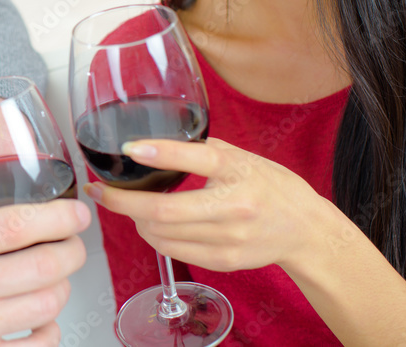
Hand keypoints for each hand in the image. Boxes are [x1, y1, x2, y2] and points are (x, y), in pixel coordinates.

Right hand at [0, 195, 90, 346]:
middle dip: (72, 249)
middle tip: (74, 240)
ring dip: (62, 286)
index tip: (75, 211)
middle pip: (42, 265)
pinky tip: (40, 317)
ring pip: (45, 305)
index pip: (13, 226)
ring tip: (57, 274)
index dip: (56, 216)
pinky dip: (49, 330)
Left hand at [85, 138, 332, 272]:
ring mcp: (228, 239)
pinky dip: (154, 237)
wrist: (305, 230)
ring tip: (127, 207)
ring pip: (162, 234)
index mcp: (236, 171)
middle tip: (100, 191)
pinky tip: (150, 224)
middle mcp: (232, 207)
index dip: (157, 152)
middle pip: (163, 210)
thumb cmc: (271, 187)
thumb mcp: (241, 157)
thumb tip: (156, 145)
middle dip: (122, 202)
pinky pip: (174, 251)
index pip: (194, 159)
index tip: (128, 148)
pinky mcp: (223, 261)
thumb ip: (203, 151)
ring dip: (135, 220)